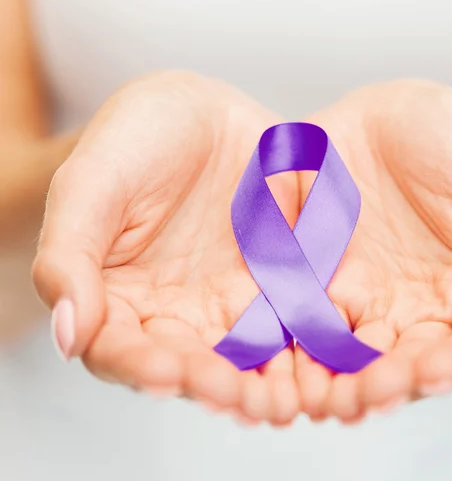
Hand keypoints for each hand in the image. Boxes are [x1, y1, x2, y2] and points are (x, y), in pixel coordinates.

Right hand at [32, 71, 300, 425]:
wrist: (200, 112)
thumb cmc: (134, 141)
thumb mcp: (93, 183)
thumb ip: (70, 255)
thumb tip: (69, 334)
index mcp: (119, 300)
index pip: (122, 351)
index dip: (141, 366)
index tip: (166, 372)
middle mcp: (177, 314)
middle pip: (193, 366)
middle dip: (214, 385)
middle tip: (236, 395)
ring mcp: (233, 303)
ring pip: (249, 358)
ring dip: (267, 382)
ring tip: (284, 397)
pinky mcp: (281, 284)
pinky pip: (296, 321)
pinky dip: (308, 344)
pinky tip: (323, 356)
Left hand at [295, 81, 451, 422]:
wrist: (380, 114)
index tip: (433, 372)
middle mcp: (422, 312)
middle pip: (411, 365)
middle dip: (390, 385)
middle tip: (367, 394)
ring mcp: (367, 303)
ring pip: (356, 359)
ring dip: (340, 382)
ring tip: (325, 397)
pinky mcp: (317, 288)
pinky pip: (305, 327)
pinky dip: (296, 351)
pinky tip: (286, 368)